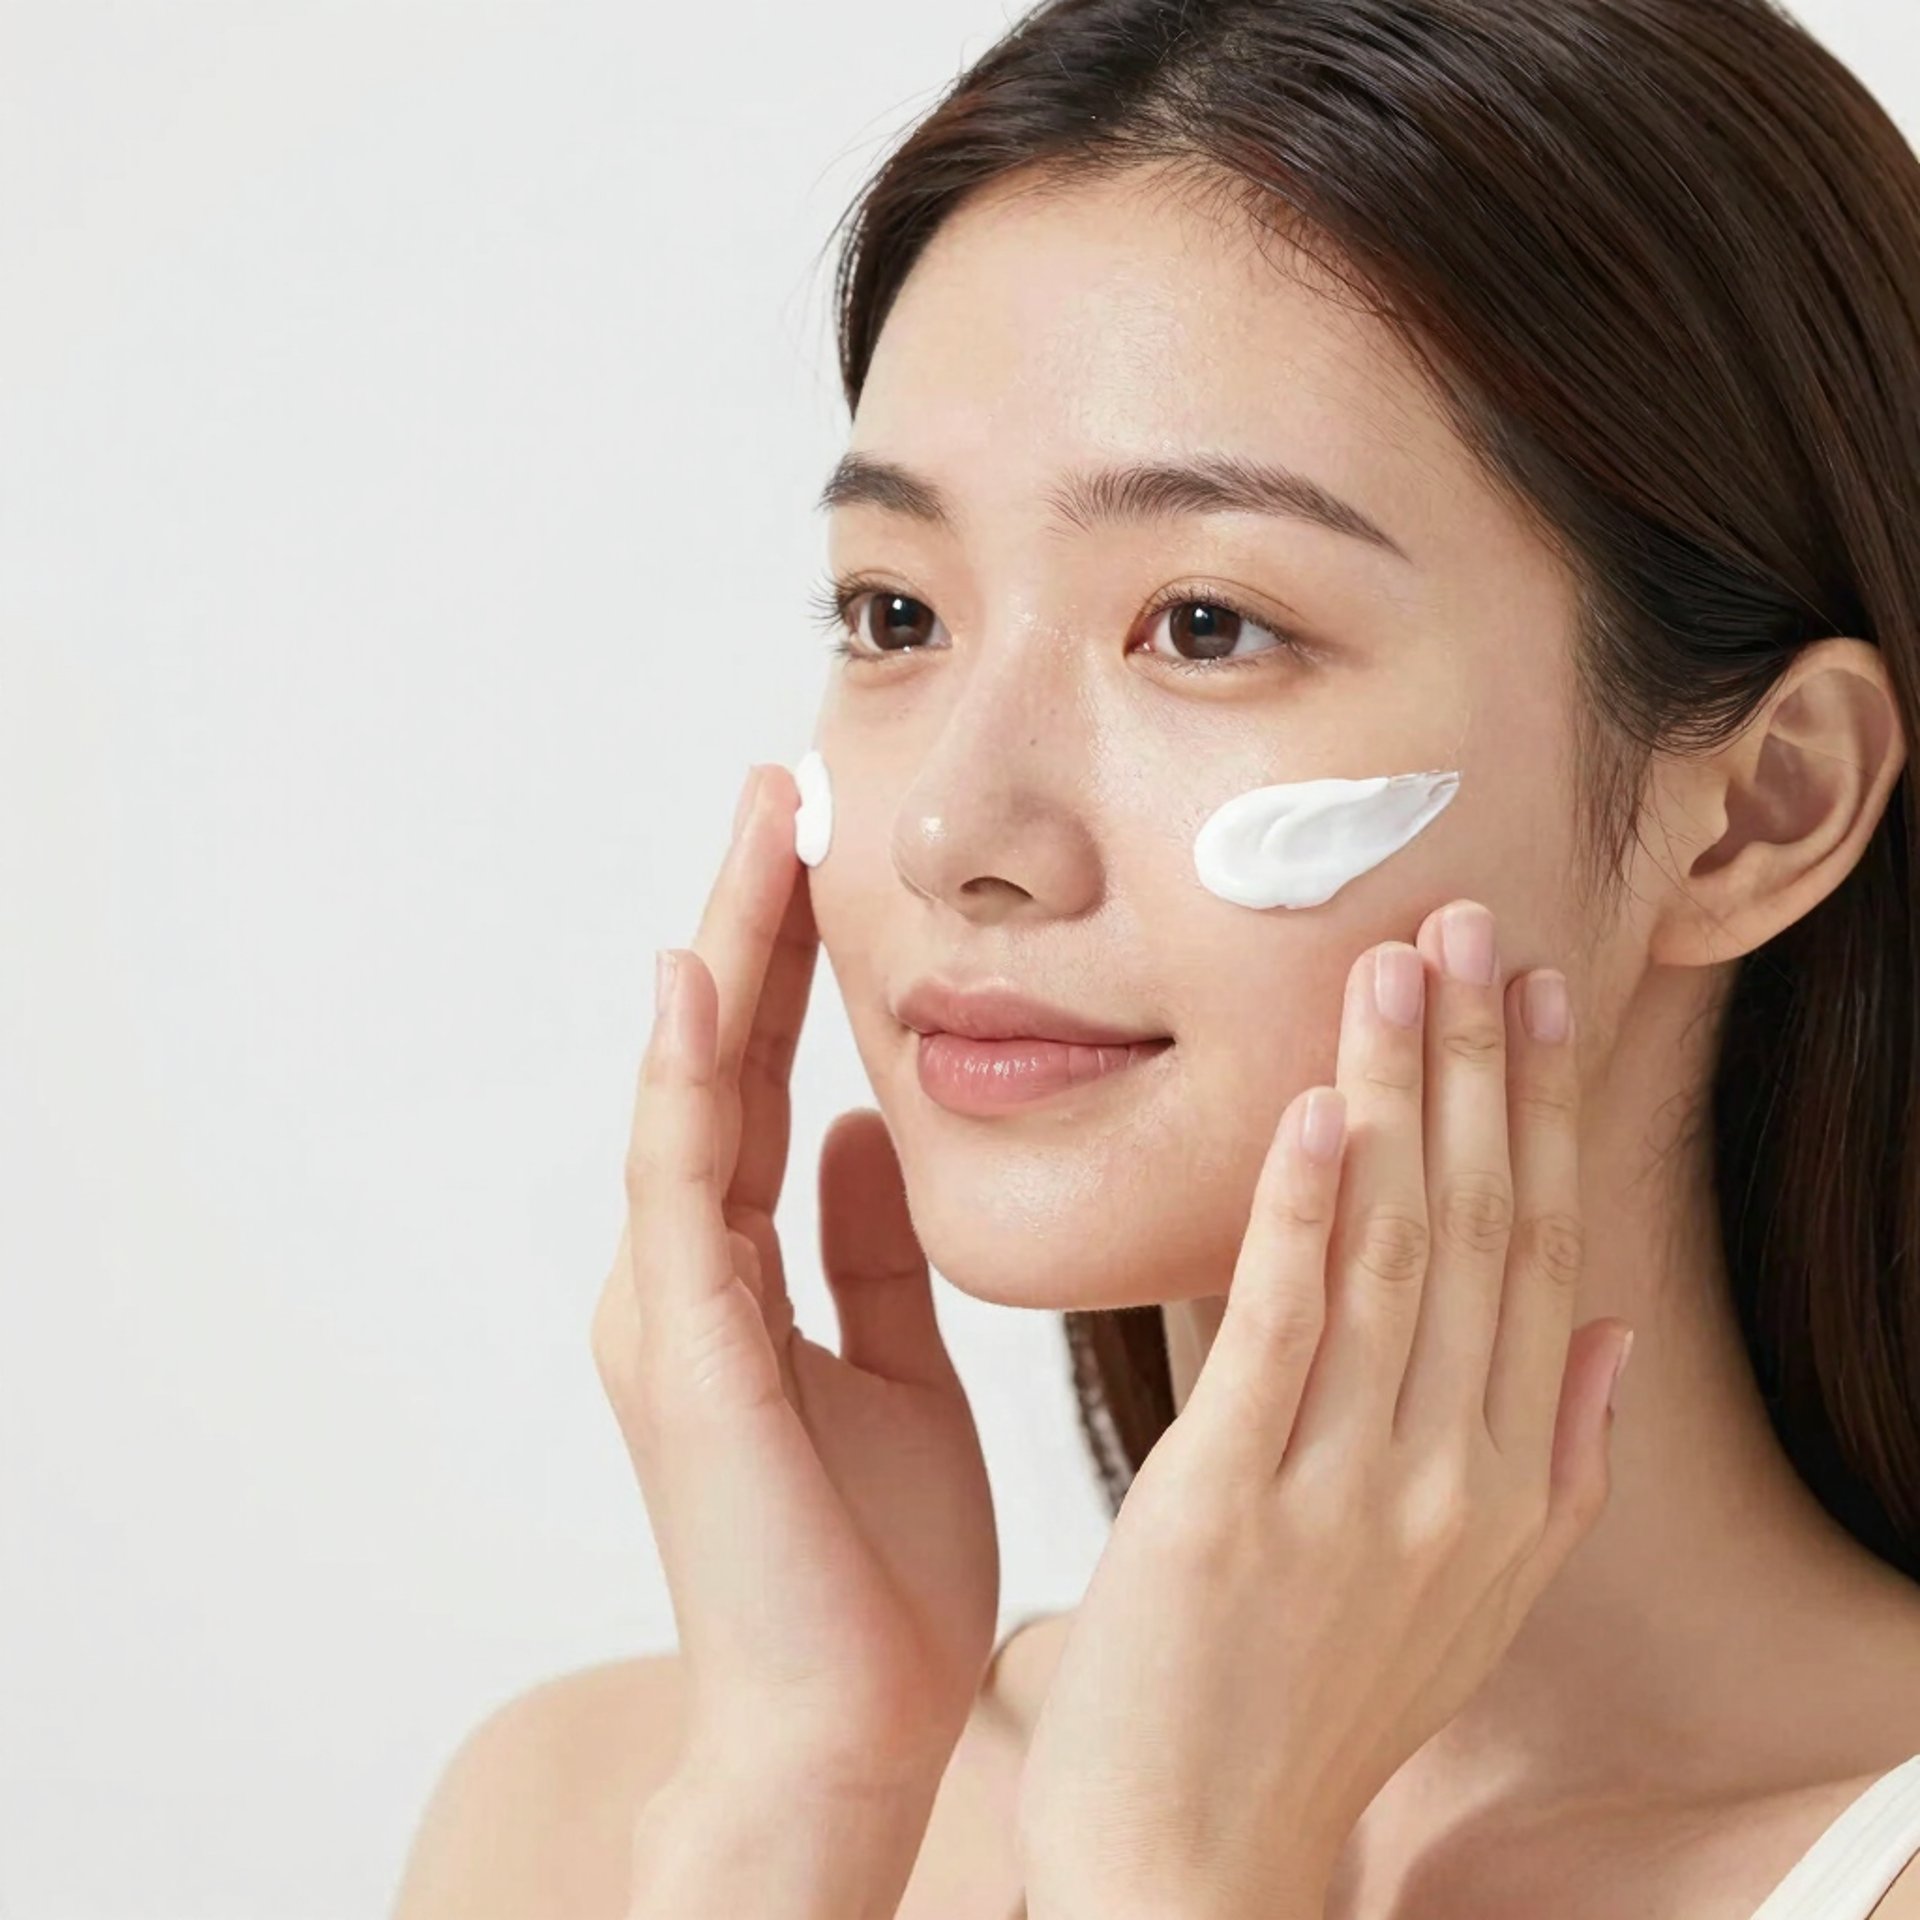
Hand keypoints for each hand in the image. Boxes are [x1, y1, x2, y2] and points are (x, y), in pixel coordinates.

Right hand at [591, 763, 998, 1803]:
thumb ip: (866, 1251)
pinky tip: (700, 981)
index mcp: (741, 1280)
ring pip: (689, 1097)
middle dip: (751, 925)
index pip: (760, 1085)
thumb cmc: (874, 1569)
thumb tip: (856, 1129)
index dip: (787, 968)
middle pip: (716, 1063)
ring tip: (755, 831)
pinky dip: (684, 1082)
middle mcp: (688, 1276)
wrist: (847, 1731)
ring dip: (721, 961)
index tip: (822, 853)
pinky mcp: (685, 1354)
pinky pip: (681, 1191)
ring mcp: (673, 1310)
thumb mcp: (895, 1369)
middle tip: (782, 791)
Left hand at [1014, 899, 1630, 1919]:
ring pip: (1392, 1258)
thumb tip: (1614, 1330)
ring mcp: (1342, 1492)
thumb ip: (1560, 1460)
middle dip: (1479, 1066)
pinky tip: (1308, 1117)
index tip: (1543, 994)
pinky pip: (1277, 1339)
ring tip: (1396, 972)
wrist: (1196, 1858)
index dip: (1543, 1114)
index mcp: (1510, 1485)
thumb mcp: (1477, 1597)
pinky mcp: (1223, 1505)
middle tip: (1471, 924)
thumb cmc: (1320, 1705)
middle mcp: (1450, 1477)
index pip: (1543, 1256)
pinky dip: (1297, 1220)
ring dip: (1396, 1102)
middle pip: (1479, 1230)